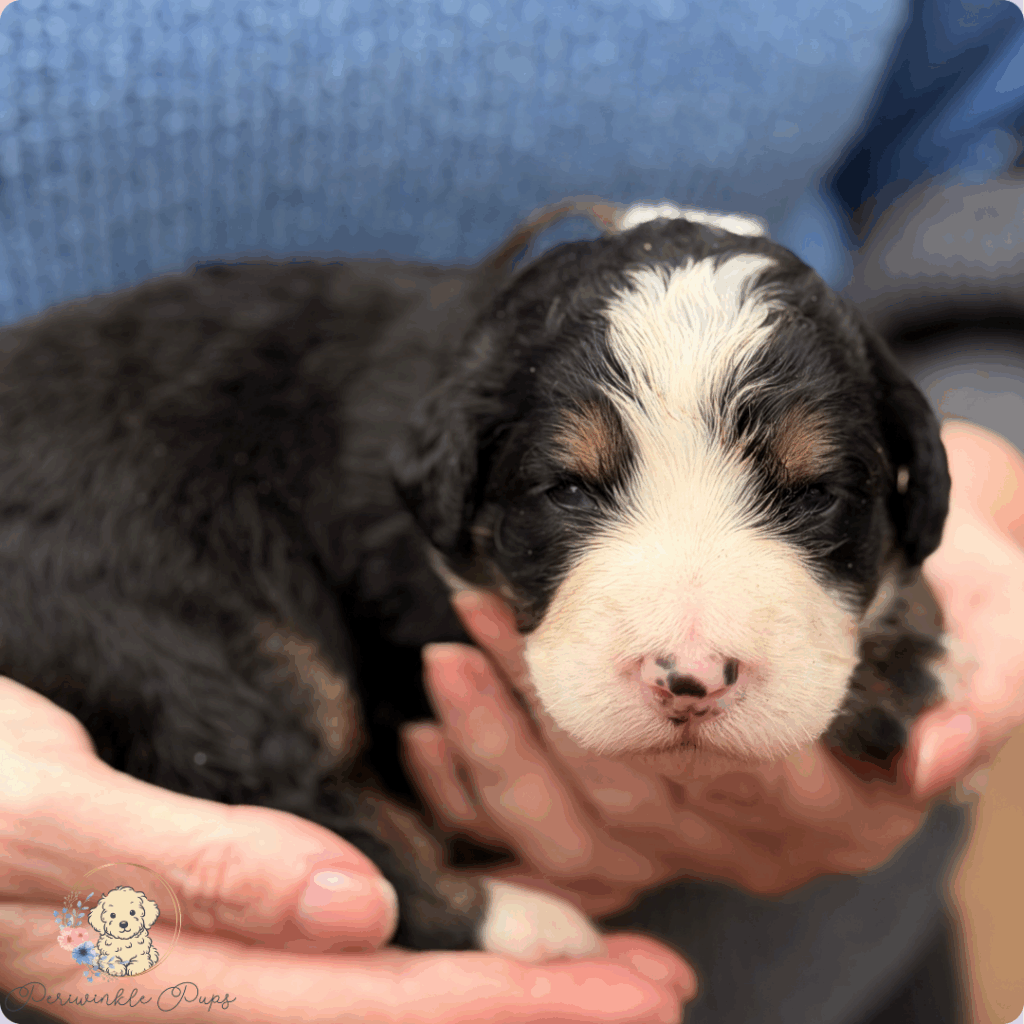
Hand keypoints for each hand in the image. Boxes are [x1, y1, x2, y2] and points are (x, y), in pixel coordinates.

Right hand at [0, 676, 695, 1022]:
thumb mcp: (53, 813)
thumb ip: (195, 865)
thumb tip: (354, 911)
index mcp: (184, 973)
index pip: (380, 1001)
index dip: (509, 1001)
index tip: (623, 989)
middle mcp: (219, 976)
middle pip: (408, 1003)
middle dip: (541, 999)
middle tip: (660, 981)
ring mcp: (228, 950)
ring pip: (392, 976)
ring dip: (507, 967)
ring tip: (610, 956)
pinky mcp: (231, 907)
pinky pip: (355, 935)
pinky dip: (441, 923)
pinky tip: (493, 905)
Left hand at [401, 422, 1023, 913]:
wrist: (916, 607)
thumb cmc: (951, 605)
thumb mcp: (1001, 627)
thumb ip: (990, 688)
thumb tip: (943, 750)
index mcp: (849, 808)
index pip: (727, 776)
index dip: (640, 711)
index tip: (565, 628)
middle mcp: (765, 845)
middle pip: (633, 799)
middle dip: (543, 707)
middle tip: (477, 614)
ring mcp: (697, 850)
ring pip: (578, 836)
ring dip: (498, 749)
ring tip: (447, 657)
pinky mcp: (644, 836)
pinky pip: (549, 849)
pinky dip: (483, 796)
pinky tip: (431, 735)